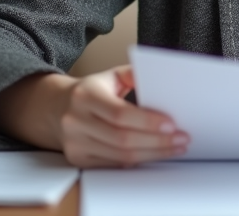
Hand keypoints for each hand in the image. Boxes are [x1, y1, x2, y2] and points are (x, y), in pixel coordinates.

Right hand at [0, 65, 189, 167]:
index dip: (147, 121)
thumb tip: (162, 79)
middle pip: (122, 139)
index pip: (120, 113)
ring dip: (152, 154)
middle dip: (157, 141)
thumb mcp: (110, 76)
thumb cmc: (92, 91)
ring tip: (174, 147)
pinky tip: (154, 154)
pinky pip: (113, 165)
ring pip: (119, 156)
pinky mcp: (78, 159)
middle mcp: (75, 121)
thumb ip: (135, 74)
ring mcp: (75, 143)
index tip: (171, 124)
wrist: (56, 108)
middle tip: (181, 139)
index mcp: (85, 95)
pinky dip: (137, 161)